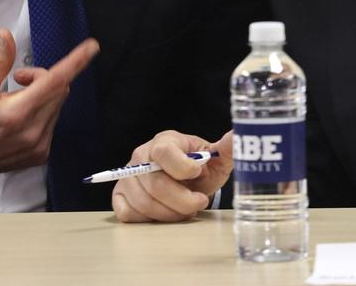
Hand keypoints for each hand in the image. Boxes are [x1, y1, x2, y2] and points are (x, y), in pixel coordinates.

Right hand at [0, 28, 98, 203]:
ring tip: (14, 102)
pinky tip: (19, 120)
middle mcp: (32, 132)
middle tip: (19, 79)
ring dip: (43, 96)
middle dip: (43, 77)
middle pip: (59, 90)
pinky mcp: (40, 155)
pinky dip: (42, 114)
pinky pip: (52, 123)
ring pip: (57, 106)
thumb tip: (7, 37)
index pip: (55, 80)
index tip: (91, 48)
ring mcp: (38, 146)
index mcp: (16, 113)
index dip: (76, 61)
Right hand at [112, 130, 233, 222]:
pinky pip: (129, 213)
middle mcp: (141, 155)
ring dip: (170, 213)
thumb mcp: (216, 158)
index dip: (183, 168)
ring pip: (144, 202)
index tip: (198, 174)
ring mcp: (127, 175)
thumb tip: (236, 136)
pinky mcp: (120, 195)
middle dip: (182, 201)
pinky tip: (164, 212)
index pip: (163, 152)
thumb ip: (226, 148)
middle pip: (156, 184)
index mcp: (165, 140)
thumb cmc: (200, 168)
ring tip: (185, 209)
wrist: (185, 181)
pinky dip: (149, 219)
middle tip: (199, 202)